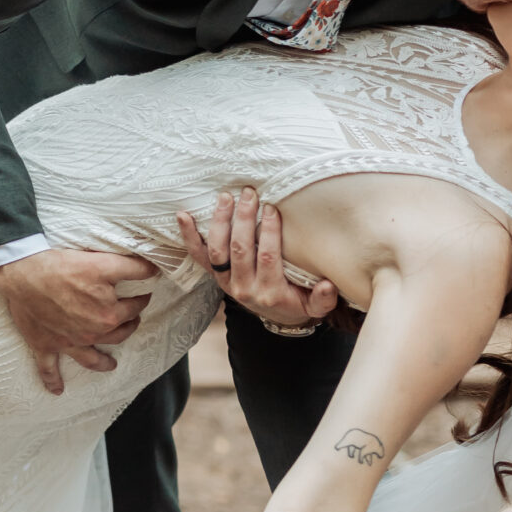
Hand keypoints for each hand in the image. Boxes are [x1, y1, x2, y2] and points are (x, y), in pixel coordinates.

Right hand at [0, 247, 157, 394]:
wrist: (25, 273)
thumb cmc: (63, 267)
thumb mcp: (104, 262)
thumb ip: (134, 267)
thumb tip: (155, 269)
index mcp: (109, 316)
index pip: (133, 309)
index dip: (141, 300)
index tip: (143, 295)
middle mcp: (91, 334)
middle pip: (117, 334)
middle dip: (128, 327)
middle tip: (132, 320)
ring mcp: (68, 342)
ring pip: (91, 358)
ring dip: (103, 363)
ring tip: (111, 365)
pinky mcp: (45, 344)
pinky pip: (49, 368)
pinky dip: (52, 381)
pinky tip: (57, 391)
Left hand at [177, 187, 337, 328]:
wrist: (278, 317)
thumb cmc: (298, 302)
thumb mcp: (316, 306)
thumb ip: (323, 298)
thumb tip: (328, 284)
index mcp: (270, 292)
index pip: (268, 257)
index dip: (270, 232)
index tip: (273, 209)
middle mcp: (243, 288)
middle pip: (240, 249)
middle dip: (244, 219)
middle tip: (250, 194)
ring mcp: (226, 282)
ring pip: (217, 250)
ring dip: (220, 221)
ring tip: (226, 197)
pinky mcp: (215, 277)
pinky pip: (198, 257)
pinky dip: (189, 236)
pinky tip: (183, 215)